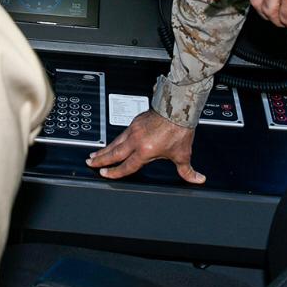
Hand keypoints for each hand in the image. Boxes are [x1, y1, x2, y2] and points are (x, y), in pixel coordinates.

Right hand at [85, 111, 202, 183]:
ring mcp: (134, 129)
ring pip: (115, 141)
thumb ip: (187, 170)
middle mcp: (136, 140)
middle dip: (100, 159)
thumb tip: (197, 179)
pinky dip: (115, 139)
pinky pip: (122, 133)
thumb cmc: (179, 129)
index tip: (104, 173)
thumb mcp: (183, 154)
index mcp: (145, 150)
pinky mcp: (136, 121)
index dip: (114, 172)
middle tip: (90, 162)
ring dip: (105, 149)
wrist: (178, 107)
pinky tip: (114, 141)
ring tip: (95, 154)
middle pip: (113, 153)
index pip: (126, 166)